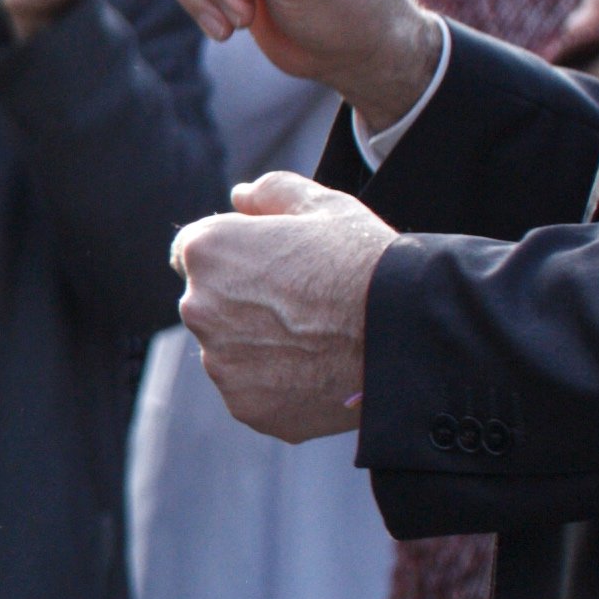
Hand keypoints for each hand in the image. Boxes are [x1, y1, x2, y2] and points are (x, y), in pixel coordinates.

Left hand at [172, 170, 391, 439]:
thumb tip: (240, 196)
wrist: (404, 335)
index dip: (234, 255)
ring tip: (316, 337)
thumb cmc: (364, 262)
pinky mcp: (246, 406)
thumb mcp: (323, 206)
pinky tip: (318, 369)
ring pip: (231, 350)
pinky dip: (278, 384)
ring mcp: (220, 363)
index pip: (193, 252)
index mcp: (207, 251)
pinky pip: (254, 390)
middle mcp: (198, 308)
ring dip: (259, 345)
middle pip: (210, 303)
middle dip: (243, 301)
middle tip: (303, 302)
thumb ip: (271, 192)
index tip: (271, 264)